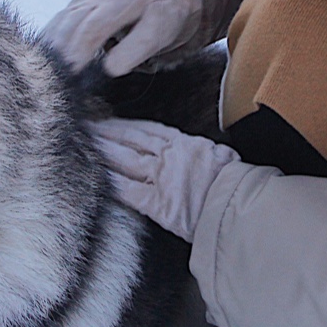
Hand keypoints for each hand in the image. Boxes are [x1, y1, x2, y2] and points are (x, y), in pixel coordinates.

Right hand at [39, 0, 192, 75]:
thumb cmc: (159, 13)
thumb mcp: (159, 30)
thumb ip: (136, 48)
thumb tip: (110, 69)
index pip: (94, 27)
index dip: (80, 50)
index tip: (73, 73)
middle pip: (72, 25)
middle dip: (62, 52)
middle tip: (55, 81)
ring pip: (62, 22)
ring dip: (51, 47)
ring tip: (45, 74)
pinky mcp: (76, 4)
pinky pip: (58, 21)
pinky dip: (49, 40)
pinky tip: (42, 59)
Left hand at [91, 116, 239, 240]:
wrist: (242, 205)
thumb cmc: (238, 184)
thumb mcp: (223, 156)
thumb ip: (204, 151)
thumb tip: (204, 151)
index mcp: (186, 143)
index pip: (149, 130)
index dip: (126, 125)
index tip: (110, 121)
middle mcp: (170, 157)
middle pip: (130, 140)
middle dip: (107, 133)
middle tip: (86, 126)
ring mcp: (161, 178)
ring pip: (125, 160)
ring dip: (103, 151)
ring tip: (84, 144)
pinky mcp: (157, 203)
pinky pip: (128, 190)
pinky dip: (111, 182)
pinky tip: (95, 175)